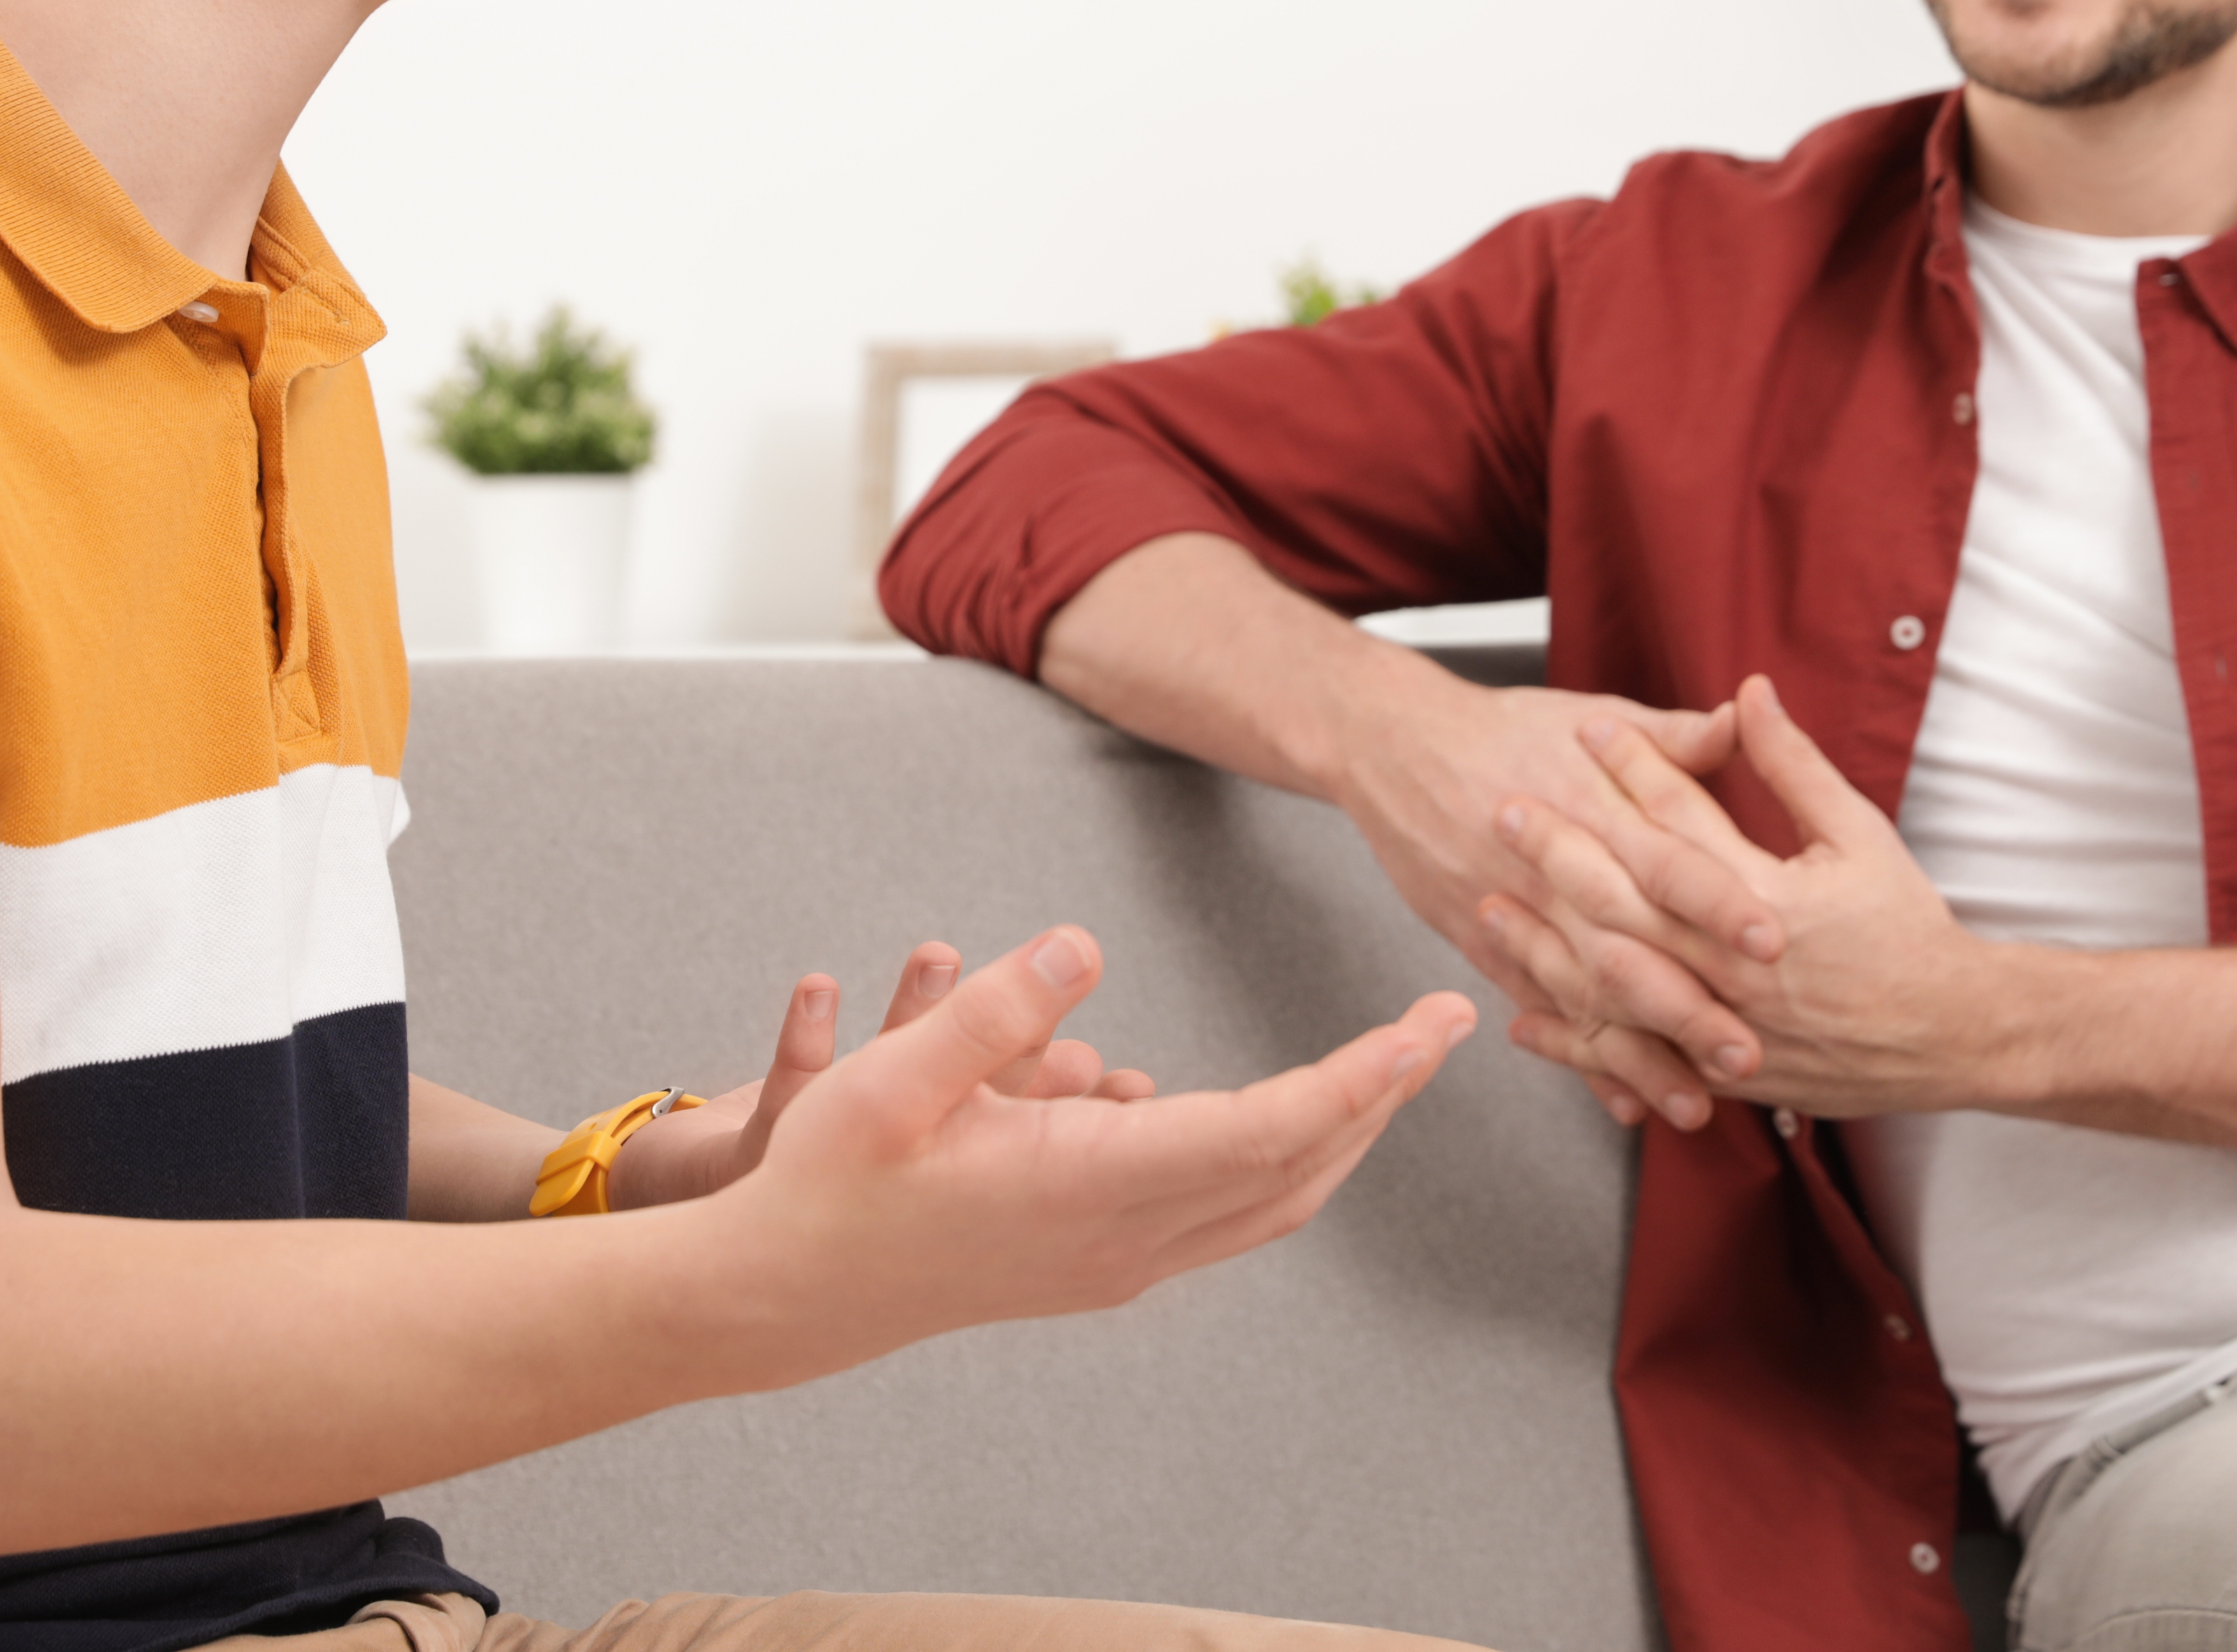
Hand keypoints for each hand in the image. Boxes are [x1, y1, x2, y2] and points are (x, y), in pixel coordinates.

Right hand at [715, 924, 1477, 1370]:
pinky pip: (1228, 1213)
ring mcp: (1118, 1262)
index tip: (1427, 1030)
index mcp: (1087, 1186)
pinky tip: (1282, 1110)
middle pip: (1296, 1171)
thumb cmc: (834, 1179)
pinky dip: (1281, 1158)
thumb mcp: (891, 1077)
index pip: (1264, 1131)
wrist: (793, 1293)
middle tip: (1443, 1025)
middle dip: (1379, 1097)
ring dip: (1339, 1132)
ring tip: (1388, 1063)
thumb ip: (992, 1011)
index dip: (1358, 1080)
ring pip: (1272, 1202)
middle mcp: (1124, 1238)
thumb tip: (1080, 943)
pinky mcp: (1102, 1265)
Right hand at [1326, 672, 1739, 1130]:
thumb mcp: (1592, 717)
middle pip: (1631, 951)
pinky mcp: (1487, 948)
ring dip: (1642, 1058)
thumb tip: (1738, 721)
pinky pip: (1541, 1013)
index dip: (1719, 903)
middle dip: (1690, 1010)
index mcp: (1595, 810)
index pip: (1667, 863)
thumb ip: (1671, 735)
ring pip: (1587, 1000)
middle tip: (1749, 1056)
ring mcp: (1520, 918)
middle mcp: (1559, 875)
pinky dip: (1581, 1059)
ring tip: (1697, 1105)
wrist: (1396, 747)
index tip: (1773, 942)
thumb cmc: (1505, 729)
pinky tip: (1623, 1101)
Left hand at [1479, 674, 2004, 1123]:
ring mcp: (1724, 1025)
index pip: (1682, 823)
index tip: (1587, 728)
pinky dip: (1575, 1041)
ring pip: (1615, 984)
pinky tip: (1525, 1017)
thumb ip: (1794, 767)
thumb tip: (1750, 693)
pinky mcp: (1720, 1071)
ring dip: (1546, 945)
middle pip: (1628, 901)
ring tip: (1490, 905)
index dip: (1633, 769)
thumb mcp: (1860, 835)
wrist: (1952, 1033)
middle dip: (1560, 852)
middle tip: (1506, 807)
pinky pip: (1632, 1057)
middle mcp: (1737, 966)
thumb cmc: (1909, 931)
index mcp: (1769, 900)